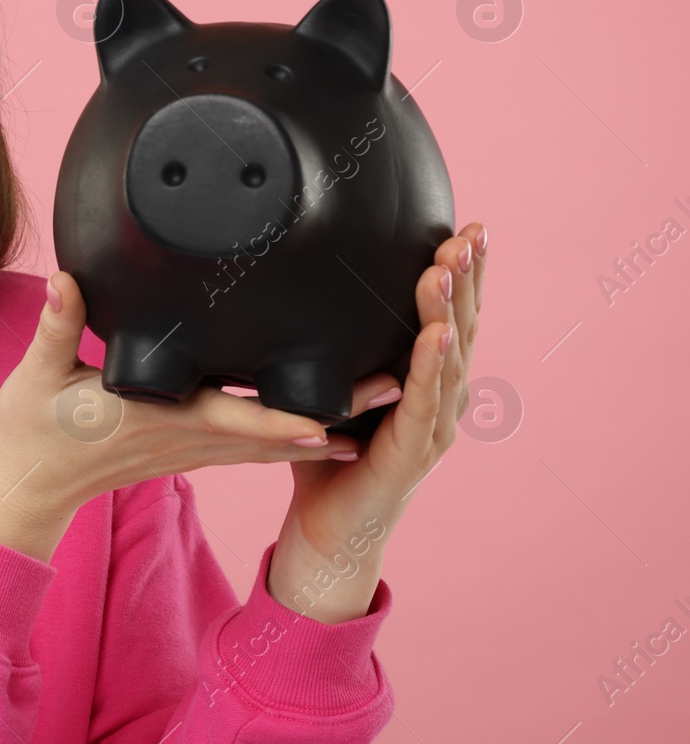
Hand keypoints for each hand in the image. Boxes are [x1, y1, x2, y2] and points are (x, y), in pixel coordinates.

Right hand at [0, 270, 363, 562]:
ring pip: (272, 442)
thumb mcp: (38, 373)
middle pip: (274, 432)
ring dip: (328, 425)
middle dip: (336, 413)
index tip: (332, 410)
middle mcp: (186, 437)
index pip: (232, 420)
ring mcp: (192, 448)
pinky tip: (332, 425)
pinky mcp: (190, 449)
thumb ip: (57, 324)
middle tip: (396, 389)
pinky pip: (254, 446)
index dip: (283, 419)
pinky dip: (296, 436)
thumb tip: (65, 279)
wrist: (29, 482)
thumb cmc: (33, 428)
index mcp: (157, 417)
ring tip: (385, 401)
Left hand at [267, 222, 488, 621]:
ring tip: (448, 267)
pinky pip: (422, 401)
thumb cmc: (325, 460)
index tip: (468, 230)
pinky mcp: (411, 453)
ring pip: (446, 358)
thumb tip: (290, 298)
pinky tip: (436, 332)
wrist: (325, 533)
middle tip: (473, 233)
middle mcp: (438, 402)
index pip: (448, 317)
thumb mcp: (326, 391)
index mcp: (423, 384)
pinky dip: (429, 363)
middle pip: (460, 328)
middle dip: (467, 279)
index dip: (461, 276)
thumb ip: (326, 353)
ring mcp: (431, 429)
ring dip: (448, 309)